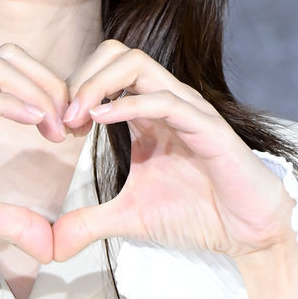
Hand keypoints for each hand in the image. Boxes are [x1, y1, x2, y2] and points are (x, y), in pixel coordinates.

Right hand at [0, 43, 71, 262]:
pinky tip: (35, 127)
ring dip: (37, 92)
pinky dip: (13, 105)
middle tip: (69, 125)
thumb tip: (50, 245)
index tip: (69, 131)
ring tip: (55, 130)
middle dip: (49, 82)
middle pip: (9, 57)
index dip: (47, 91)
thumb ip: (15, 223)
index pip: (10, 73)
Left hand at [52, 41, 297, 298]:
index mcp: (147, 112)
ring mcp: (188, 109)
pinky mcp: (207, 128)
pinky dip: (128, 104)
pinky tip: (99, 121)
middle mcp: (166, 101)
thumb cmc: (196, 214)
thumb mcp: (128, 218)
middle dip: (80, 77)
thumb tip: (50, 246)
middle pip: (116, 53)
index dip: (72, 90)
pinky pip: (164, 100)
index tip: (52, 128)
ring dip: (97, 85)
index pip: (104, 70)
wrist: (247, 233)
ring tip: (74, 118)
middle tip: (60, 119)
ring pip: (137, 64)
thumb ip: (87, 223)